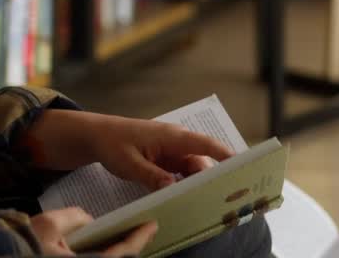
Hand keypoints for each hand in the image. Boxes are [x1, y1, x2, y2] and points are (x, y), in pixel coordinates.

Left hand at [19, 110, 232, 189]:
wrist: (97, 136)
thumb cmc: (113, 143)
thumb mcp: (129, 163)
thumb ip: (151, 175)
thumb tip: (172, 187)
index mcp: (171, 136)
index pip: (204, 143)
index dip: (224, 154)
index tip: (241, 165)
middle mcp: (176, 142)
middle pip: (202, 161)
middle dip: (213, 177)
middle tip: (222, 196)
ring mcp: (172, 152)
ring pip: (193, 170)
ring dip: (198, 184)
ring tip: (206, 202)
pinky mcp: (166, 161)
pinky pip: (182, 174)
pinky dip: (185, 185)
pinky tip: (185, 199)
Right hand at [31, 207, 157, 255]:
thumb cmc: (22, 246)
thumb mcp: (49, 224)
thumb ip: (75, 218)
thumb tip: (89, 220)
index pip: (123, 253)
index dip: (139, 238)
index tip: (152, 225)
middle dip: (131, 248)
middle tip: (141, 232)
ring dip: (117, 253)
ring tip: (124, 239)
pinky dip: (102, 256)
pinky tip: (102, 247)